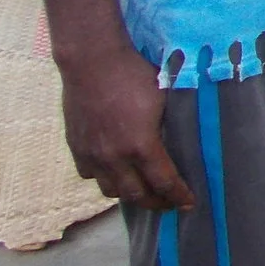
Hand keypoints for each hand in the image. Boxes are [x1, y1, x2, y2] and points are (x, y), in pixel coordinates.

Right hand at [59, 45, 192, 210]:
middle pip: (137, 195)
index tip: (189, 204)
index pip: (164, 182)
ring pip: (111, 190)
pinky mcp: (75, 147)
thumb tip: (182, 140)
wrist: (92, 61)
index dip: (179, 196)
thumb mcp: (164, 99)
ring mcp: (92, 154)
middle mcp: (114, 157)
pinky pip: (89, 175)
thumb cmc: (133, 75)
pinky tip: (114, 172)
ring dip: (129, 195)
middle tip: (169, 204)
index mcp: (141, 146)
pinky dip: (104, 178)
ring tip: (143, 192)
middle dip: (157, 203)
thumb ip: (169, 126)